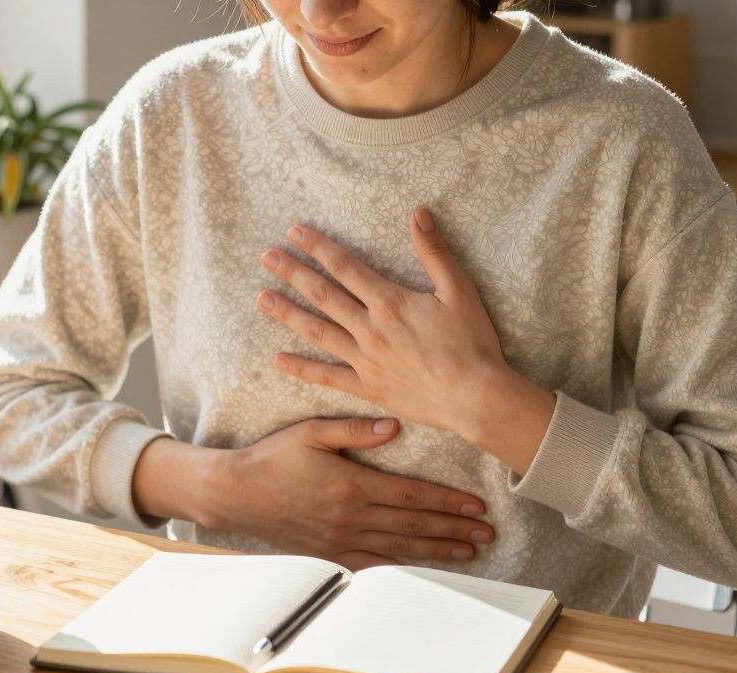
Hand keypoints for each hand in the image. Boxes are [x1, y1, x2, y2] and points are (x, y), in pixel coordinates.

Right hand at [200, 417, 494, 569]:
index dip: (448, 500)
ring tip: (469, 551)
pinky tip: (422, 567)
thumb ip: (353, 430)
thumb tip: (394, 425)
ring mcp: (341, 540)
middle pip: (415, 524)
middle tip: (488, 532)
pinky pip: (373, 564)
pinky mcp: (329, 554)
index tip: (477, 504)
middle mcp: (352, 517)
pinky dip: (402, 565)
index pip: (413, 495)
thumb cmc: (272, 458)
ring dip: (438, 549)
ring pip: (401, 547)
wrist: (235, 494)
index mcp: (352, 485)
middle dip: (455, 528)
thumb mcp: (310, 432)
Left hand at [255, 208, 555, 473]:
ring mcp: (365, 360)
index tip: (294, 233)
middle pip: (323, 295)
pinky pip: (327, 377)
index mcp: (390, 302)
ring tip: (261, 299)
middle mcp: (370, 329)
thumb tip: (418, 212)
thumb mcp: (459, 290)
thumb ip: (434, 251)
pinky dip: (301, 368)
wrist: (475, 396)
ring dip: (288, 314)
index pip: (345, 267)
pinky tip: (277, 360)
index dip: (318, 247)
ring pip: (317, 332)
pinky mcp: (367, 388)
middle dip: (293, 273)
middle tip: (266, 257)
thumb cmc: (472, 343)